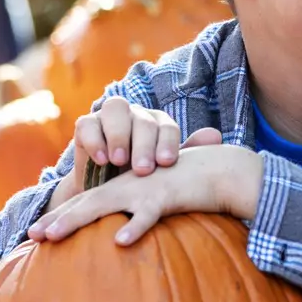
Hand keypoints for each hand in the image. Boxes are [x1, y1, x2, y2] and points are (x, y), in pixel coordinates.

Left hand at [29, 142, 261, 245]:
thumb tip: (123, 240)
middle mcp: (130, 185)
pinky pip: (148, 214)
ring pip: (105, 204)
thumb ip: (141, 215)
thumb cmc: (194, 188)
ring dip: (77, 220)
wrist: (224, 169)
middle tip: (32, 236)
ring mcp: (146, 188)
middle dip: (58, 218)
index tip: (37, 233)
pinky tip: (119, 242)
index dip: (62, 215)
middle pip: (87, 202)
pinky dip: (134, 226)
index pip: (88, 201)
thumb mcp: (161, 202)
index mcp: (127, 187)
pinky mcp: (168, 196)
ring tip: (53, 236)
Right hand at [76, 98, 218, 175]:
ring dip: (119, 135)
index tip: (167, 163)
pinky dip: (95, 140)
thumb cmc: (139, 181)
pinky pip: (88, 123)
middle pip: (142, 119)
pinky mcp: (85, 124)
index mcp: (157, 124)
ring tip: (119, 161)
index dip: (167, 143)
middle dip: (144, 144)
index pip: (166, 126)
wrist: (104, 191)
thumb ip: (187, 153)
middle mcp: (135, 115)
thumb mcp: (162, 173)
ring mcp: (109, 116)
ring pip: (115, 109)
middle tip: (144, 170)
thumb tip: (216, 136)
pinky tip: (101, 159)